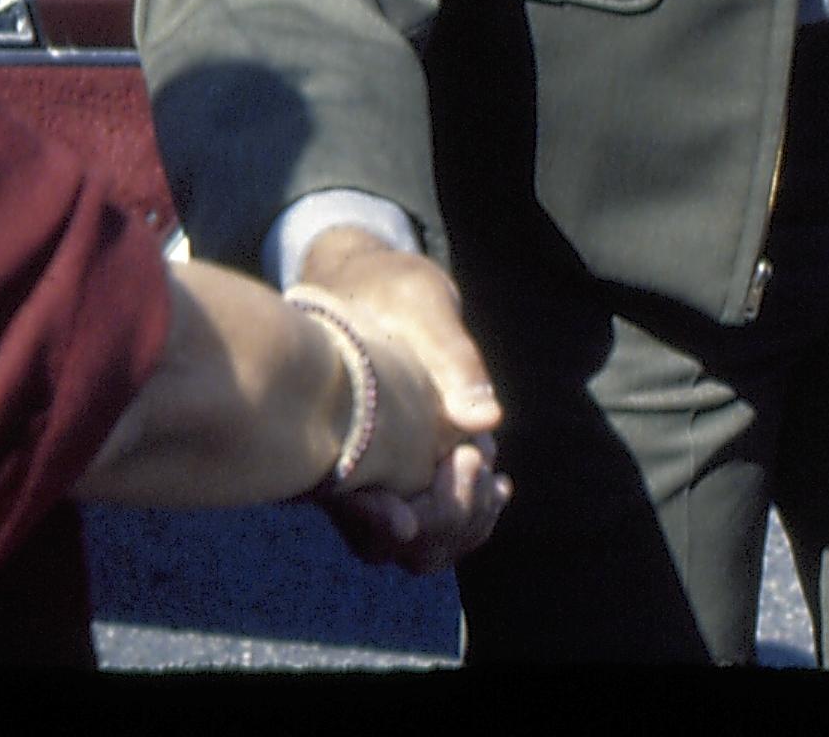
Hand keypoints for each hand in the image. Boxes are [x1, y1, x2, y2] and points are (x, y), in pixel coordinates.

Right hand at [300, 228, 510, 571]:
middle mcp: (347, 467)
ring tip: (491, 475)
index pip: (348, 504)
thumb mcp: (420, 299)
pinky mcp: (402, 475)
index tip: (408, 518)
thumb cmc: (388, 285)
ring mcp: (375, 478)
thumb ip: (451, 355)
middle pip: (386, 542)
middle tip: (471, 458)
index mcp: (333, 428)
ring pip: (415, 544)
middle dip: (442, 518)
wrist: (372, 283)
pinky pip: (433, 524)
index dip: (377, 522)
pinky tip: (495, 482)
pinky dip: (469, 515)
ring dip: (462, 522)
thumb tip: (487, 419)